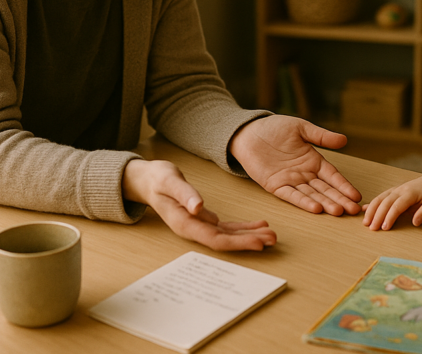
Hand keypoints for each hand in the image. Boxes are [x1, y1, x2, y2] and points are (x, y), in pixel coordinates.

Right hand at [122, 159, 276, 250]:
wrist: (149, 180)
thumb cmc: (158, 179)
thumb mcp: (169, 181)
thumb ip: (184, 194)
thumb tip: (198, 208)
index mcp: (185, 223)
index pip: (215, 238)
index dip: (237, 243)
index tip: (257, 243)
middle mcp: (193, 228)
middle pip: (225, 241)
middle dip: (249, 241)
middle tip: (273, 239)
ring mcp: (199, 226)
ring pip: (229, 235)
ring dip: (250, 235)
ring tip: (271, 234)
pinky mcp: (204, 219)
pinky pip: (227, 227)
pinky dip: (244, 227)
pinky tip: (259, 225)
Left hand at [229, 115, 361, 215]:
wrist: (248, 132)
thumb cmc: (274, 128)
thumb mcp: (301, 128)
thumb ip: (321, 136)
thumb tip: (344, 140)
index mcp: (313, 160)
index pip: (332, 176)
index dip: (344, 186)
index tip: (357, 196)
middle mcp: (304, 173)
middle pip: (325, 189)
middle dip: (340, 199)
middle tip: (354, 211)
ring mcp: (291, 181)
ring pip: (311, 195)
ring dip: (325, 203)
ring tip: (338, 212)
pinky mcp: (275, 185)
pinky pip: (291, 195)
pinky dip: (303, 202)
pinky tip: (316, 209)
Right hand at [362, 168, 421, 230]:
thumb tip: (415, 223)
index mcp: (410, 193)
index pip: (397, 206)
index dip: (390, 217)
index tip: (384, 228)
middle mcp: (400, 190)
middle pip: (385, 202)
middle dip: (377, 215)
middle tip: (371, 228)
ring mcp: (396, 189)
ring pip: (380, 198)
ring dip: (371, 210)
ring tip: (365, 222)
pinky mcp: (394, 191)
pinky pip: (381, 196)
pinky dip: (372, 203)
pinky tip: (364, 209)